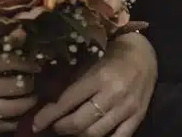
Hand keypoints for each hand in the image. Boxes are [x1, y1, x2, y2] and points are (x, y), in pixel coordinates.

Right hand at [0, 51, 41, 132]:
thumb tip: (18, 32)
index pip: (12, 62)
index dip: (29, 64)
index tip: (37, 64)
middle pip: (16, 87)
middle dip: (31, 85)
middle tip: (36, 82)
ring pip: (11, 108)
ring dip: (27, 104)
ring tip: (32, 99)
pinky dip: (11, 122)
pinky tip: (17, 117)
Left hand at [32, 33, 157, 136]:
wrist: (145, 53)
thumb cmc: (112, 53)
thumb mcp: (90, 60)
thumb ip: (73, 80)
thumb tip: (48, 98)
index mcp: (99, 77)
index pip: (67, 102)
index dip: (48, 116)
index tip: (36, 124)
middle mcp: (113, 94)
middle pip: (80, 123)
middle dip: (61, 127)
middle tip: (54, 125)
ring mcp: (127, 108)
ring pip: (96, 134)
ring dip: (78, 135)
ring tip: (71, 130)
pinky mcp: (138, 117)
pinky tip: (91, 136)